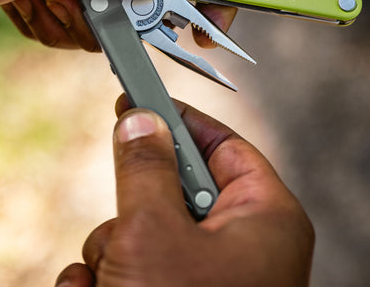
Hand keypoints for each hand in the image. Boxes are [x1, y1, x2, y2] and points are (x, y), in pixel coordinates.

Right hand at [55, 97, 314, 286]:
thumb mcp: (155, 232)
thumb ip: (145, 167)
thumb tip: (140, 118)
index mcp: (264, 217)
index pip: (222, 145)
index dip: (180, 120)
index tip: (137, 101)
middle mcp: (242, 246)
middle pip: (174, 189)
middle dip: (133, 207)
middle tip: (123, 231)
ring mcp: (208, 279)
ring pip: (144, 232)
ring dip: (112, 253)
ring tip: (109, 284)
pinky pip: (133, 268)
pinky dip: (106, 281)